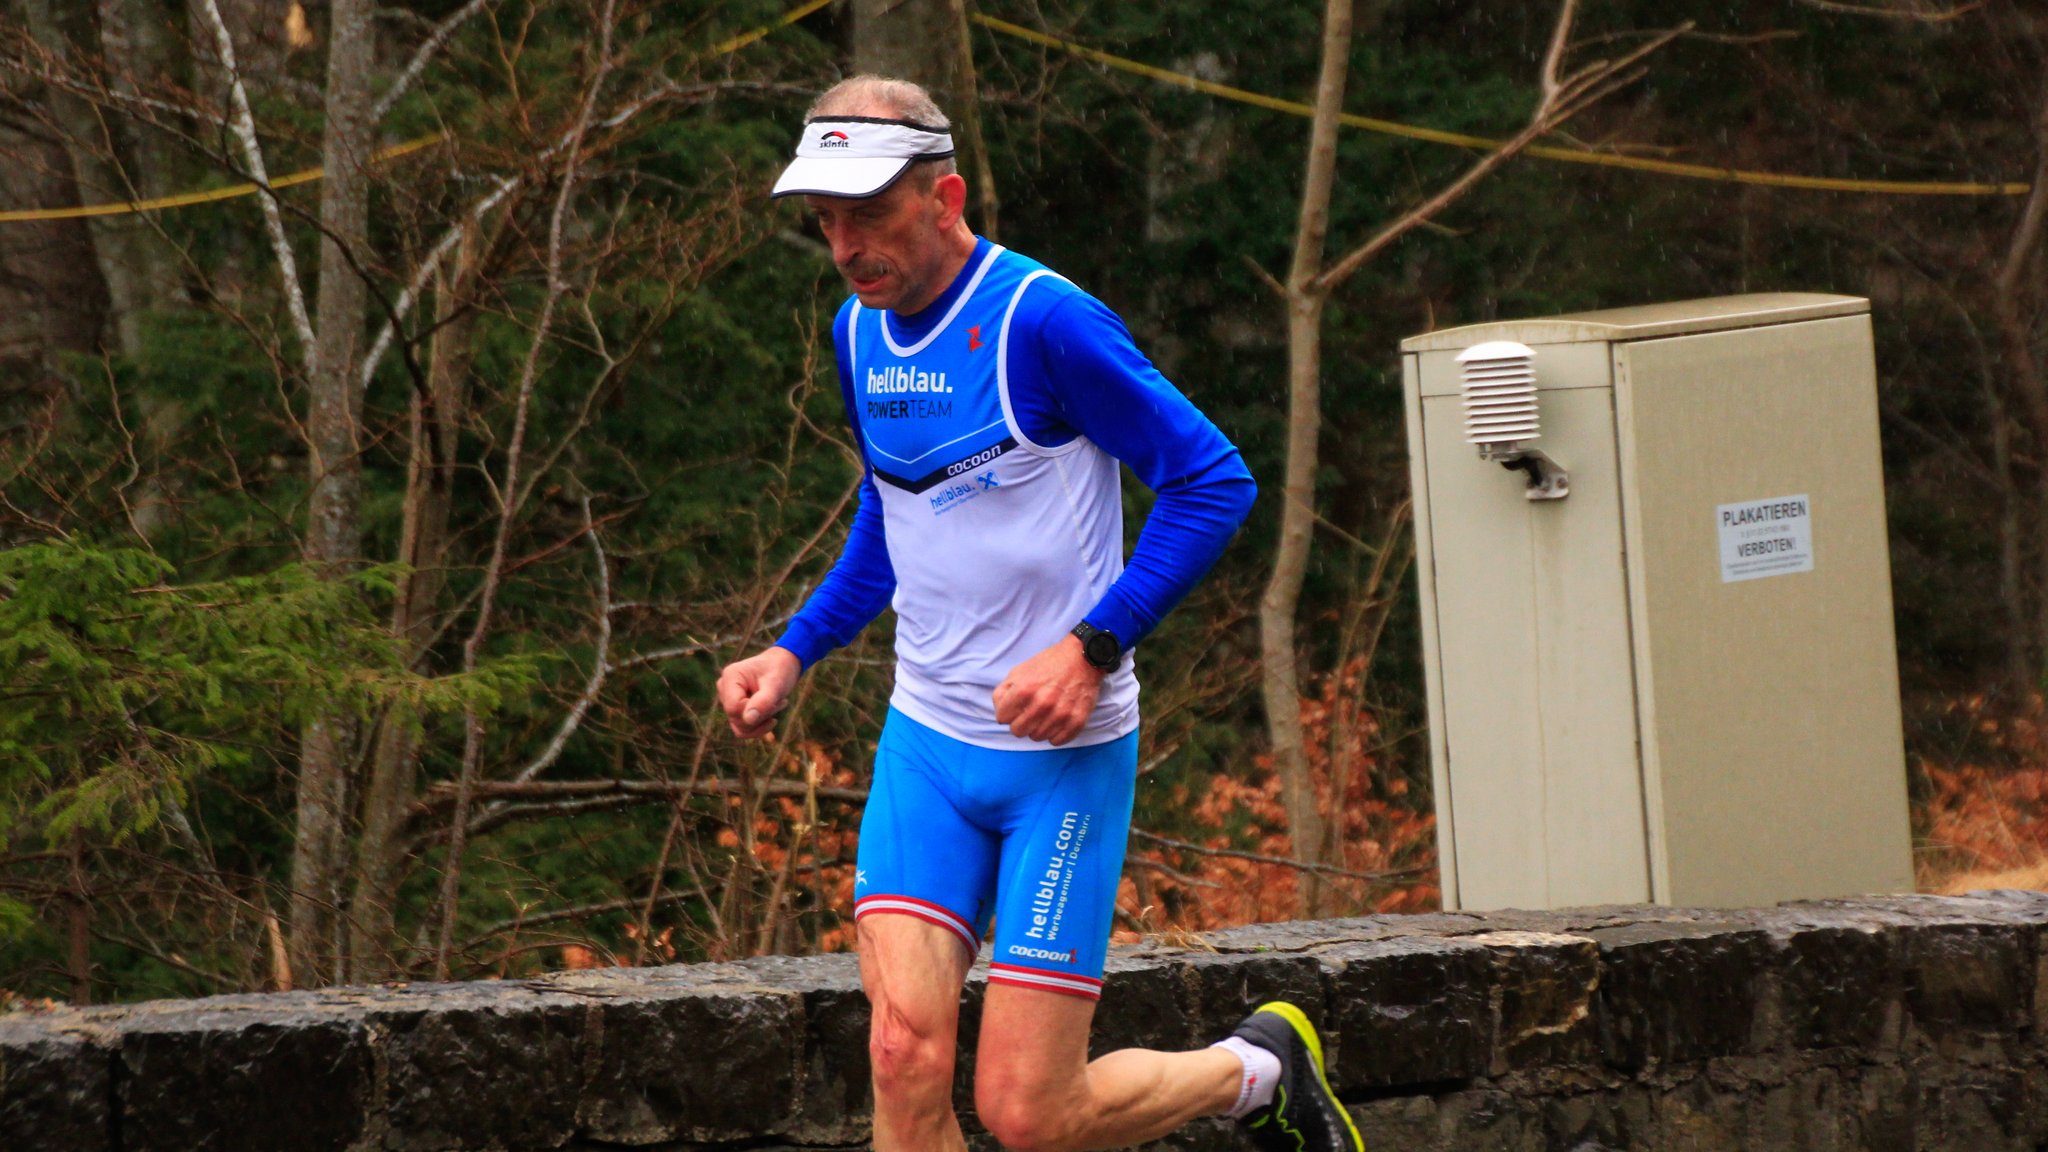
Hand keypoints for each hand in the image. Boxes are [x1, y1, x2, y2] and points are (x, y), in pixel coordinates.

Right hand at [716, 647, 801, 739]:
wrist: (781, 666)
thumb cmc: (779, 671)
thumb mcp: (776, 684)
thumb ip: (763, 701)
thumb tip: (748, 720)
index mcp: (730, 677)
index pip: (734, 708)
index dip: (754, 711)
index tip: (773, 700)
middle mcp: (724, 688)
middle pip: (736, 719)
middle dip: (762, 716)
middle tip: (780, 702)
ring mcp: (727, 699)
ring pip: (740, 727)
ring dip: (762, 721)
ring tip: (777, 704)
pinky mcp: (734, 709)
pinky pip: (742, 729)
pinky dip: (760, 725)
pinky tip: (772, 713)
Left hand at [992, 635, 1106, 745]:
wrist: (1083, 659)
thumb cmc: (1049, 664)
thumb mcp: (1019, 671)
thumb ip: (1003, 692)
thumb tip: (1001, 712)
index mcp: (1024, 690)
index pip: (1002, 718)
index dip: (1007, 712)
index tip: (1015, 707)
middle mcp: (1042, 704)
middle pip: (1018, 731)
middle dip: (1020, 722)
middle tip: (1029, 712)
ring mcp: (1060, 714)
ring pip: (1037, 737)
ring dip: (1038, 727)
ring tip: (1045, 713)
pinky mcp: (1076, 721)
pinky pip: (1057, 741)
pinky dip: (1055, 733)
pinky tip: (1057, 720)